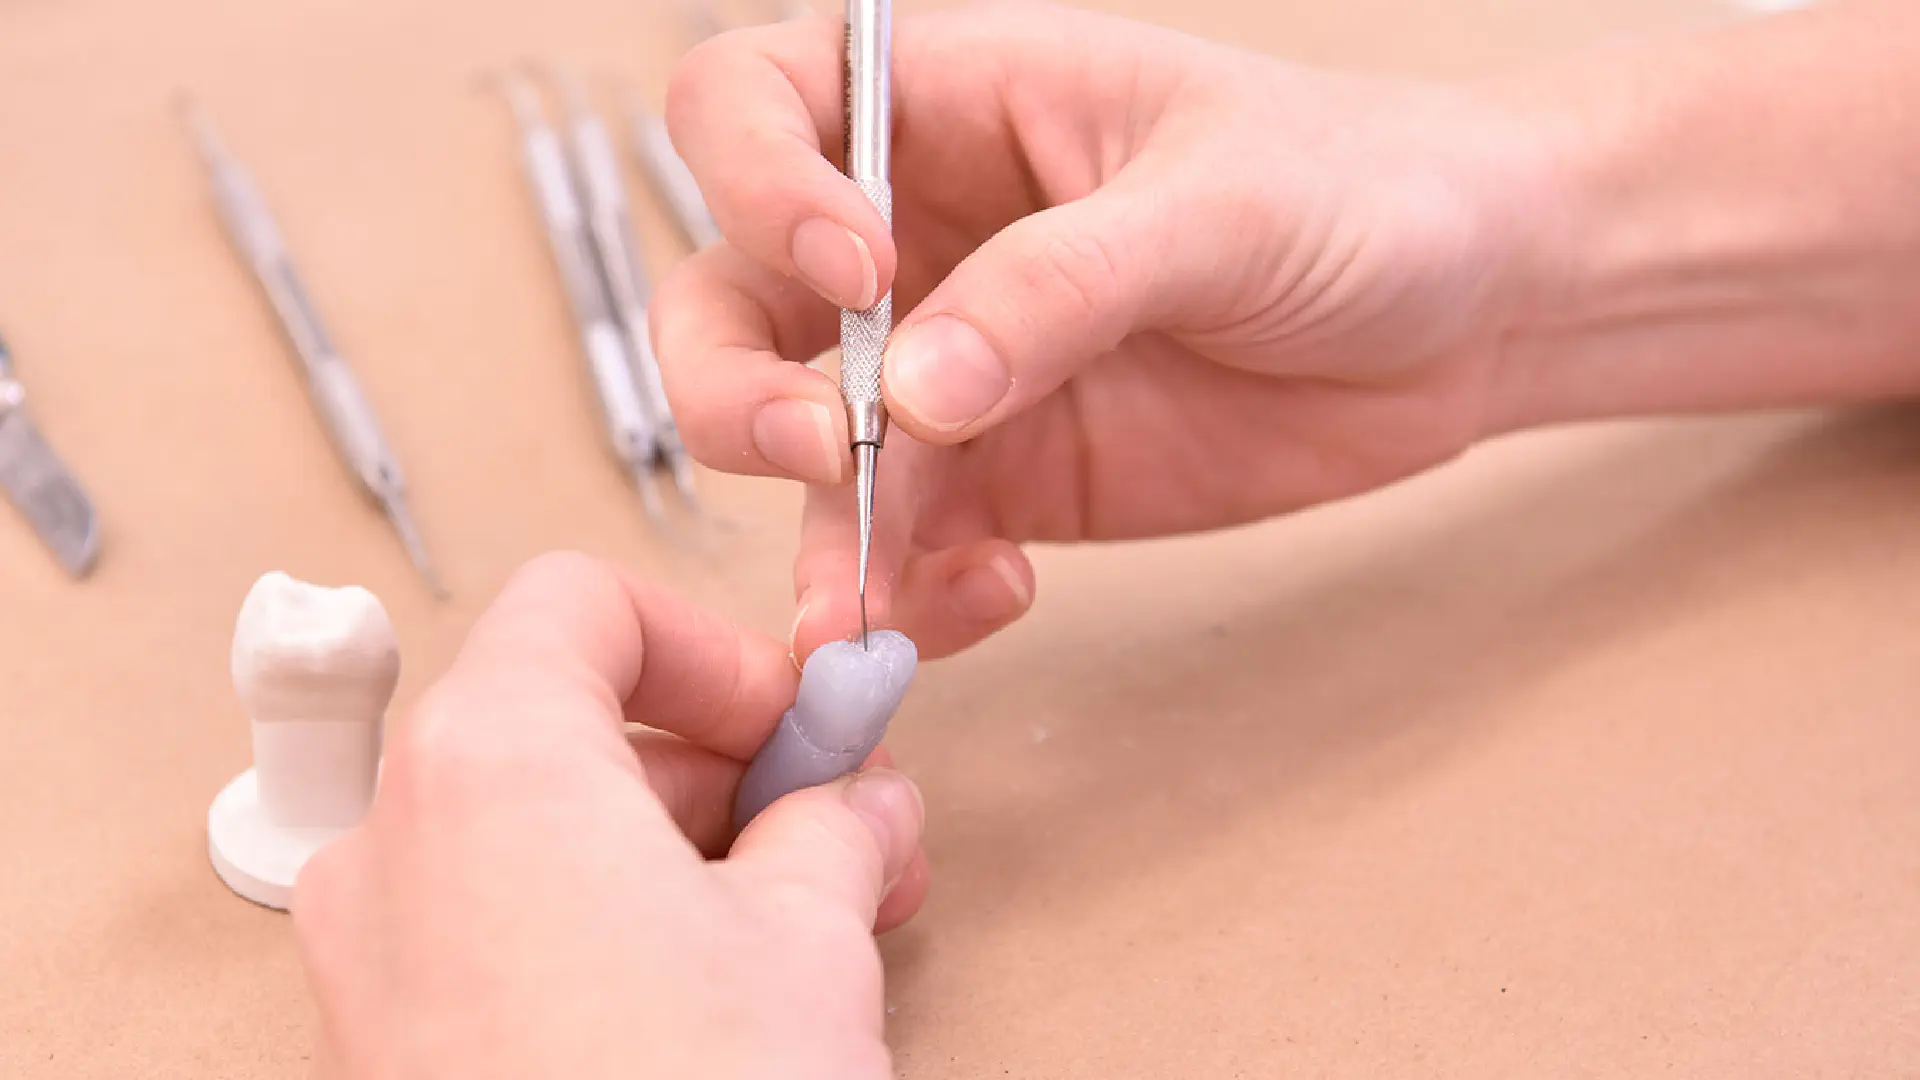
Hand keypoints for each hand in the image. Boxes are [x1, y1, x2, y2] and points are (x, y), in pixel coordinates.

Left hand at [291, 552, 929, 1078]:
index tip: (793, 716)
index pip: (583, 607)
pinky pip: (499, 933)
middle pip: (562, 722)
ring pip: (535, 835)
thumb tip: (855, 805)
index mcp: (490, 762)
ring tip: (798, 917)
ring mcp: (377, 957)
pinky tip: (711, 991)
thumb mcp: (809, 936)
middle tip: (827, 816)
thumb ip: (835, 828)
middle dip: (715, 764)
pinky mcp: (393, 1049)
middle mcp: (400, 845)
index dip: (711, 646)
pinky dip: (603, 927)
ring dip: (674, 851)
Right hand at [653, 1, 1544, 658]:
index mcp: (951, 106)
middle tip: (816, 445)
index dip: (758, 180)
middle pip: (729, 299)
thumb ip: (1063, 286)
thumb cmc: (1362, 189)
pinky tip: (980, 600)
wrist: (1474, 310)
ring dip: (815, 529)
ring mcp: (953, 370)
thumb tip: (912, 390)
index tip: (856, 263)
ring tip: (869, 602)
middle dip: (736, 384)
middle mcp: (920, 238)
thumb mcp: (1221, 204)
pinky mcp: (1006, 480)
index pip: (755, 104)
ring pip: (797, 447)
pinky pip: (906, 544)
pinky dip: (909, 589)